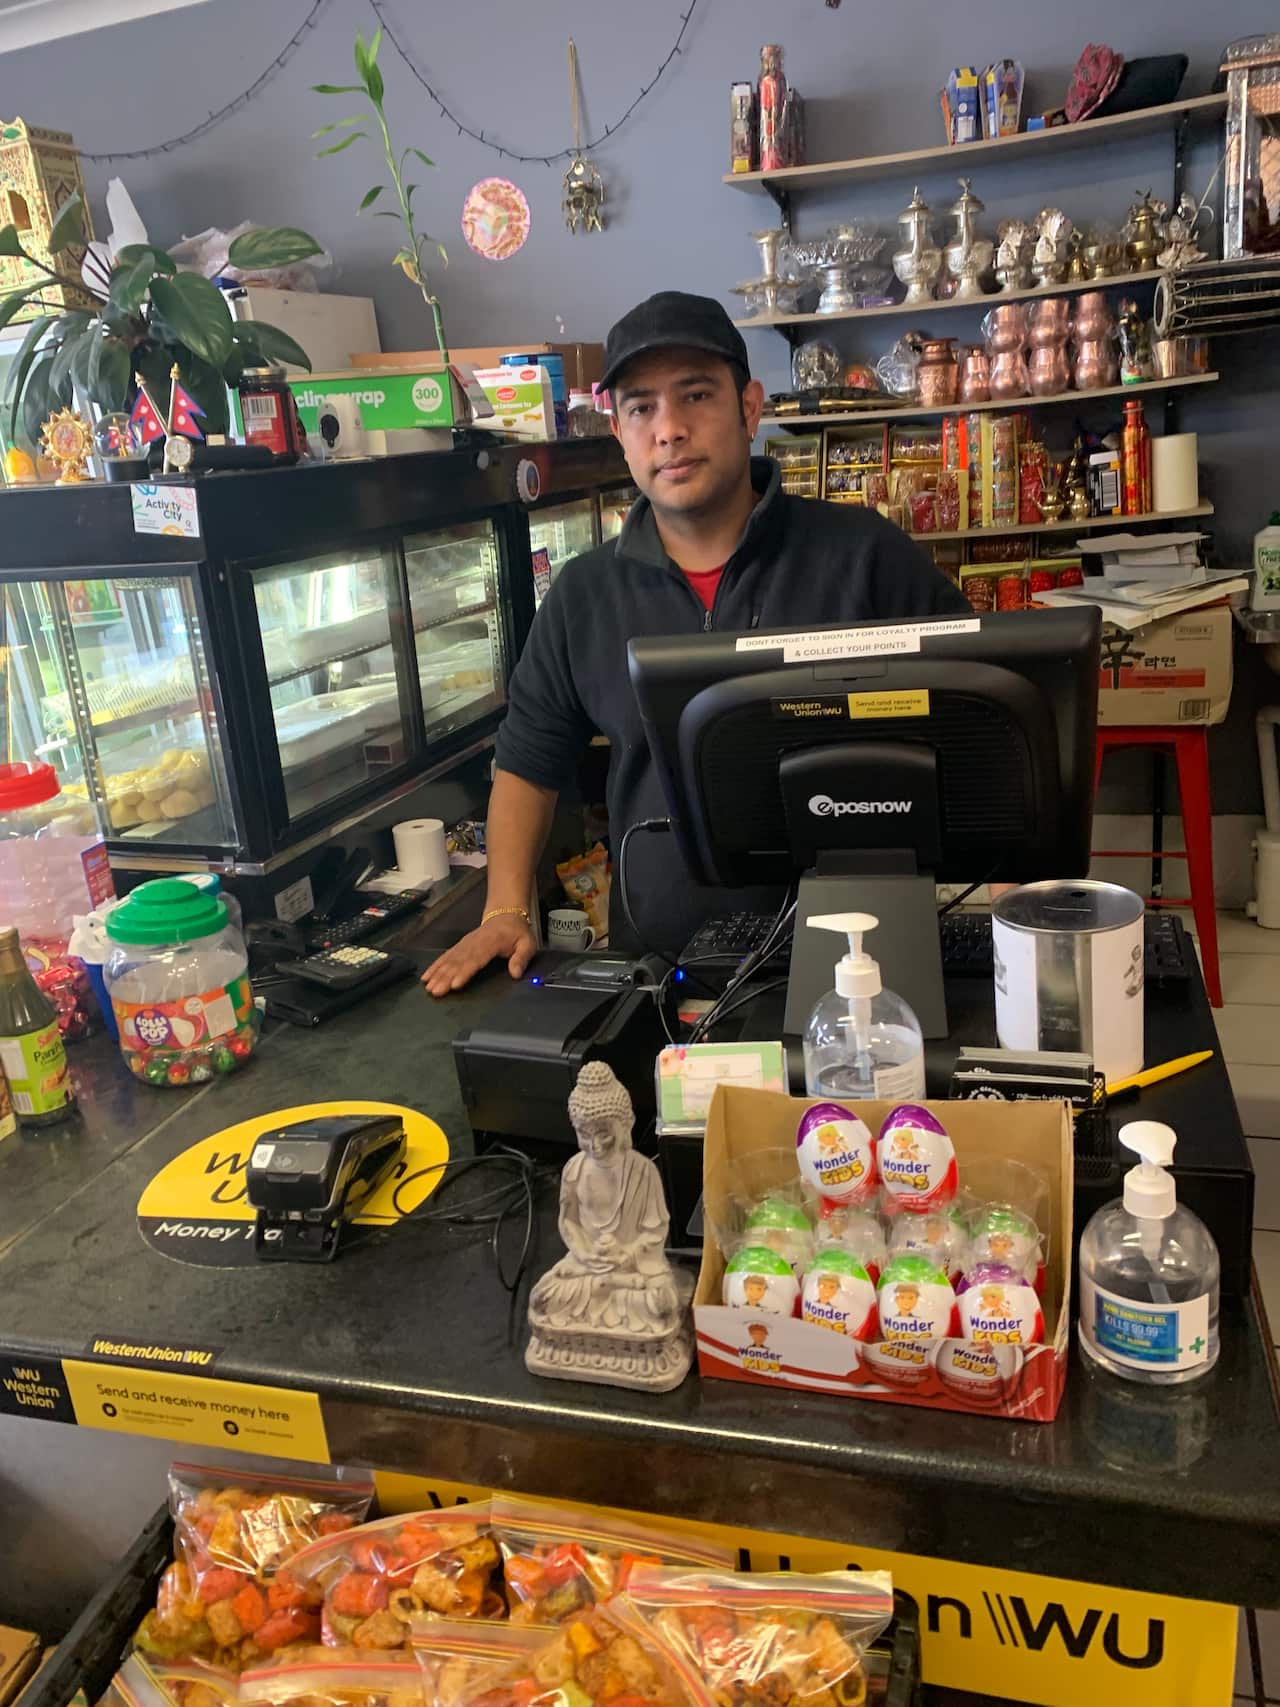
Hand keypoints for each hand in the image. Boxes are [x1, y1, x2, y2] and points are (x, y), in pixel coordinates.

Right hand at [421, 912, 536, 997]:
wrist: (505, 914)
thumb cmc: (516, 932)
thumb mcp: (527, 943)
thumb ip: (522, 958)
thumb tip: (515, 973)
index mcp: (491, 943)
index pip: (476, 959)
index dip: (465, 972)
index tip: (455, 984)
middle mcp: (474, 943)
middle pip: (458, 962)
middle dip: (445, 977)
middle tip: (436, 991)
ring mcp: (465, 944)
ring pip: (449, 960)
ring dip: (438, 974)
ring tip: (429, 987)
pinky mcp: (460, 946)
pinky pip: (445, 956)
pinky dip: (435, 966)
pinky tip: (426, 976)